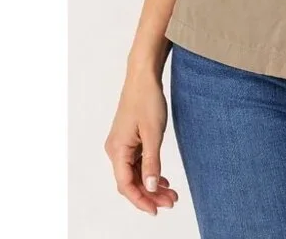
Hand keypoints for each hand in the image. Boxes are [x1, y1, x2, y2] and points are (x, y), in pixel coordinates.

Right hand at [104, 68, 179, 215]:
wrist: (144, 76)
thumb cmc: (147, 99)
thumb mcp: (153, 133)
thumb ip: (152, 162)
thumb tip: (150, 188)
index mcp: (117, 150)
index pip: (126, 185)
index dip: (141, 200)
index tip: (157, 210)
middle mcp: (115, 149)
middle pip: (130, 181)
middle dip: (149, 194)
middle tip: (170, 202)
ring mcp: (121, 144)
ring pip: (134, 173)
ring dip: (151, 184)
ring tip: (170, 193)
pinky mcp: (129, 139)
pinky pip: (137, 162)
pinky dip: (149, 171)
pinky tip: (162, 178)